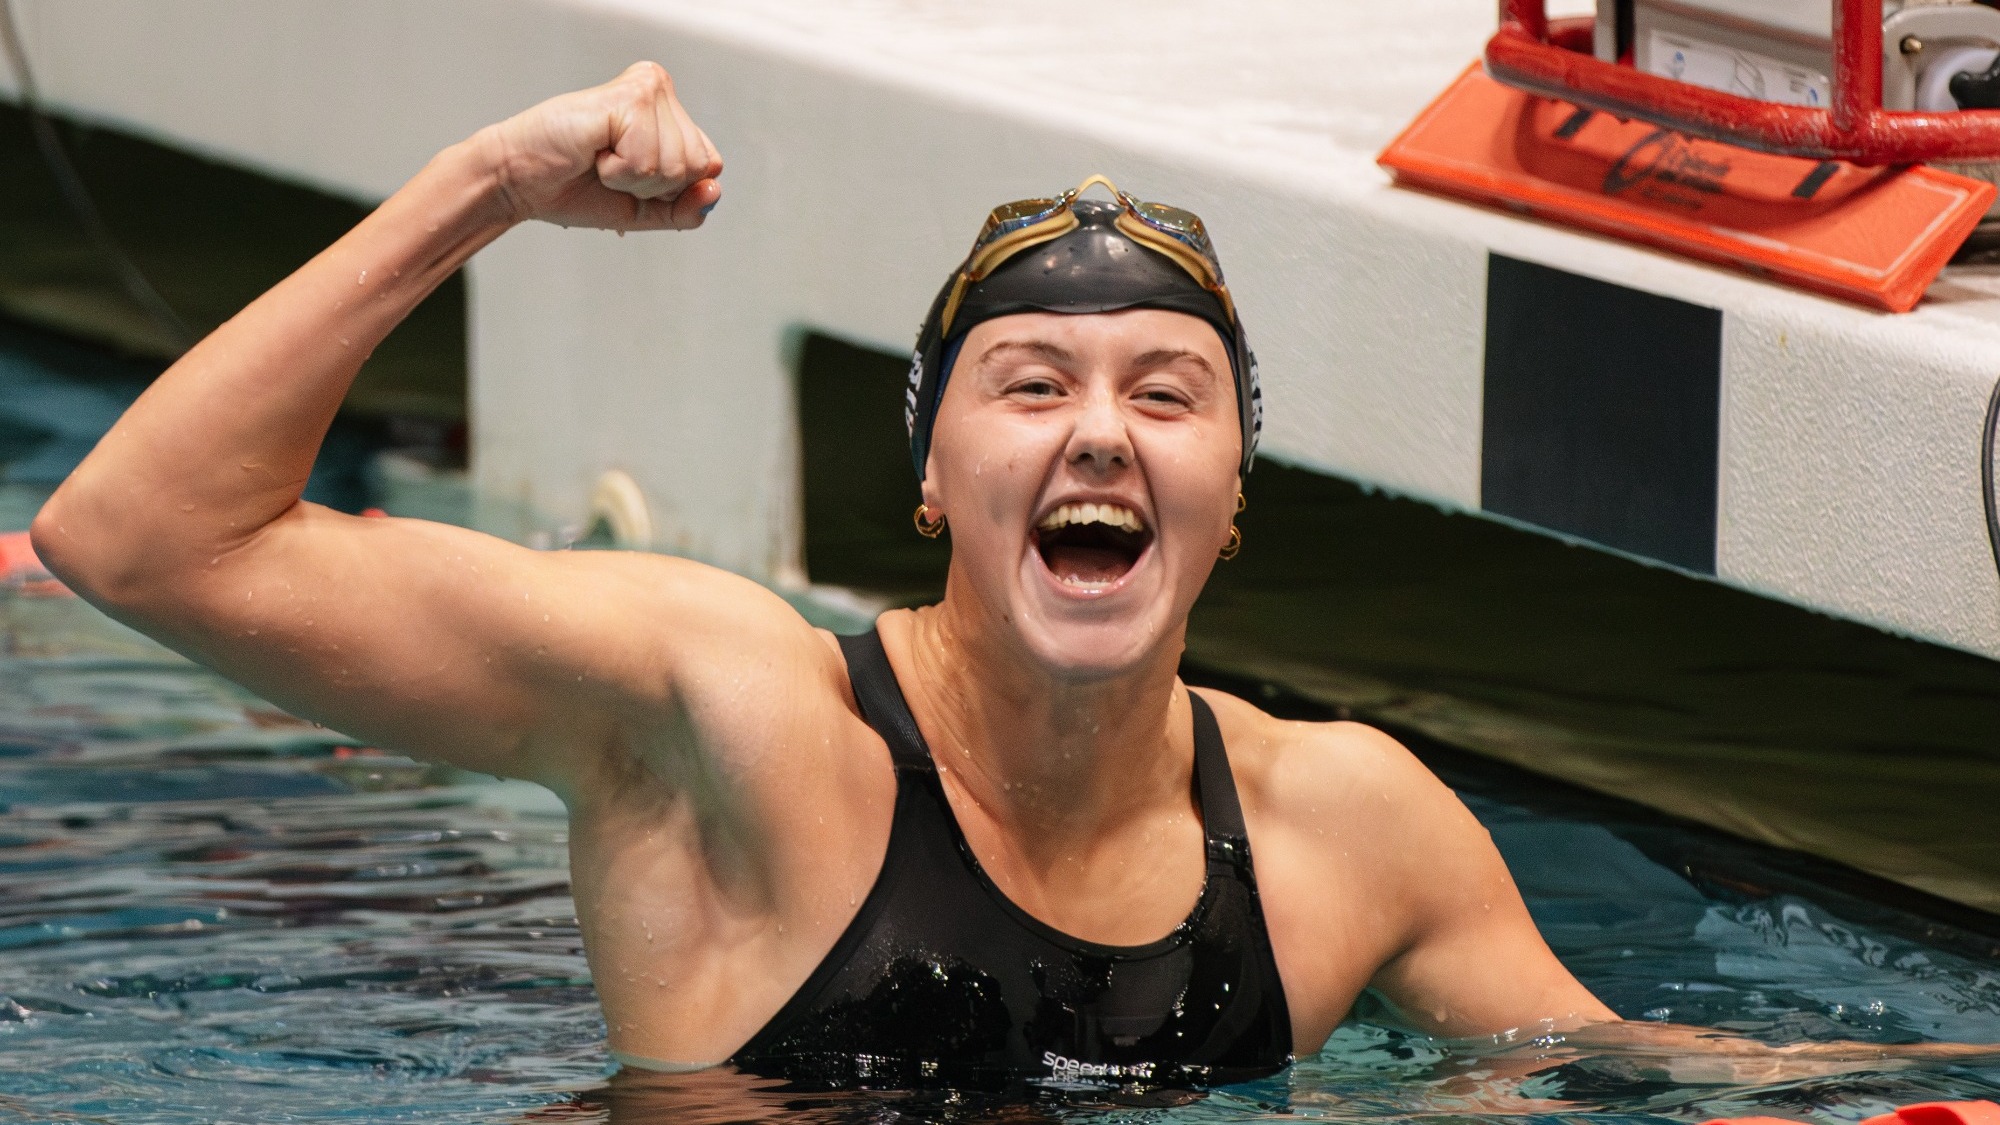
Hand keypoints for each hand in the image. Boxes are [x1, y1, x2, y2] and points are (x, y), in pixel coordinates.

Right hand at [478, 61, 722, 230]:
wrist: (522, 182)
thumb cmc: (575, 188)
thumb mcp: (644, 211)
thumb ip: (685, 208)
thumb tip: (715, 191)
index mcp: (669, 112)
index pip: (710, 166)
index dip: (670, 189)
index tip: (629, 176)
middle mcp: (661, 92)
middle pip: (698, 166)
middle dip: (653, 185)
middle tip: (610, 166)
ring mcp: (648, 90)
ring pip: (677, 165)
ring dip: (632, 178)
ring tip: (600, 157)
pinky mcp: (630, 97)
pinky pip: (648, 159)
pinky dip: (618, 171)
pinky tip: (594, 150)